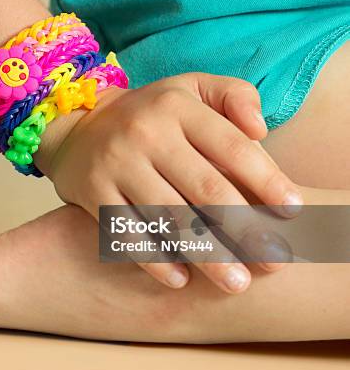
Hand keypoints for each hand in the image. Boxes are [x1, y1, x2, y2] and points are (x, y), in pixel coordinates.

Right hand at [35, 72, 302, 293]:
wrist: (78, 126)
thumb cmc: (149, 114)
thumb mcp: (190, 87)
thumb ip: (234, 96)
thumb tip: (261, 132)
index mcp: (177, 106)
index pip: (231, 147)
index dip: (266, 180)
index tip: (291, 211)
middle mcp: (146, 133)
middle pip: (205, 188)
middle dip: (244, 228)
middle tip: (272, 260)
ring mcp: (116, 164)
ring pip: (168, 217)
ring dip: (206, 254)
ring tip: (235, 282)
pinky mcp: (92, 192)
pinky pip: (127, 232)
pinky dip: (154, 260)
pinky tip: (180, 280)